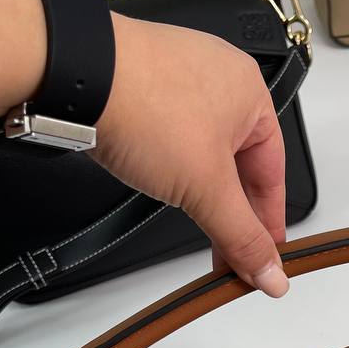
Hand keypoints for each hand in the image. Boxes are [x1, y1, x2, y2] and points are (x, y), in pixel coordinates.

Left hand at [91, 12, 288, 296]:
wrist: (75, 77)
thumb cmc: (143, 105)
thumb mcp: (207, 188)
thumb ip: (243, 236)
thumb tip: (270, 271)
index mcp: (251, 94)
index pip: (273, 175)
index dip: (268, 223)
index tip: (263, 258)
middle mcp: (219, 80)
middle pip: (239, 168)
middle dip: (233, 215)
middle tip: (229, 257)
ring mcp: (180, 81)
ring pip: (205, 155)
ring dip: (203, 196)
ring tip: (197, 228)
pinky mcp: (144, 88)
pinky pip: (173, 140)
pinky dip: (174, 171)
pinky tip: (165, 189)